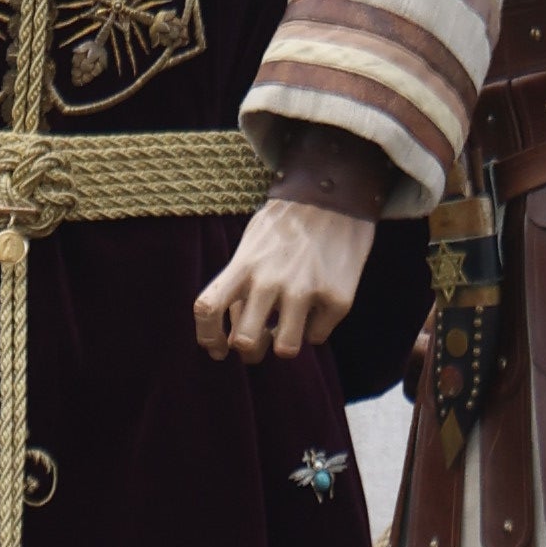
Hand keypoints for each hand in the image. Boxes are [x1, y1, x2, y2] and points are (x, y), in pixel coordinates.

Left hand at [195, 194, 377, 360]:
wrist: (336, 195)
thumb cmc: (287, 225)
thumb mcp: (252, 244)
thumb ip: (239, 285)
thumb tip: (233, 334)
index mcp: (244, 265)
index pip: (208, 309)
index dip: (208, 337)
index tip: (218, 349)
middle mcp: (270, 280)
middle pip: (246, 342)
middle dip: (250, 351)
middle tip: (259, 342)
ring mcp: (305, 291)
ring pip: (285, 349)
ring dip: (285, 342)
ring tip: (291, 325)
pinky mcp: (337, 299)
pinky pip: (317, 336)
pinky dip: (315, 325)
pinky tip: (319, 302)